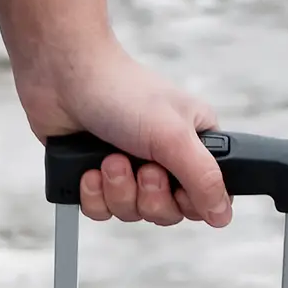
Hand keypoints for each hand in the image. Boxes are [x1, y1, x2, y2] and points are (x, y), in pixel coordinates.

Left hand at [17, 38, 230, 226]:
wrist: (63, 73)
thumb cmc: (122, 90)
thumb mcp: (174, 136)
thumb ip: (204, 178)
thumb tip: (223, 215)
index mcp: (193, 144)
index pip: (207, 196)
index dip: (191, 202)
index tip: (178, 187)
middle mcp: (163, 159)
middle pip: (167, 212)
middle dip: (149, 195)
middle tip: (142, 166)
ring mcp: (128, 169)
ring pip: (131, 213)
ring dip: (119, 190)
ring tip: (110, 158)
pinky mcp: (95, 175)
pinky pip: (101, 211)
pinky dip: (93, 194)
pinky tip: (89, 167)